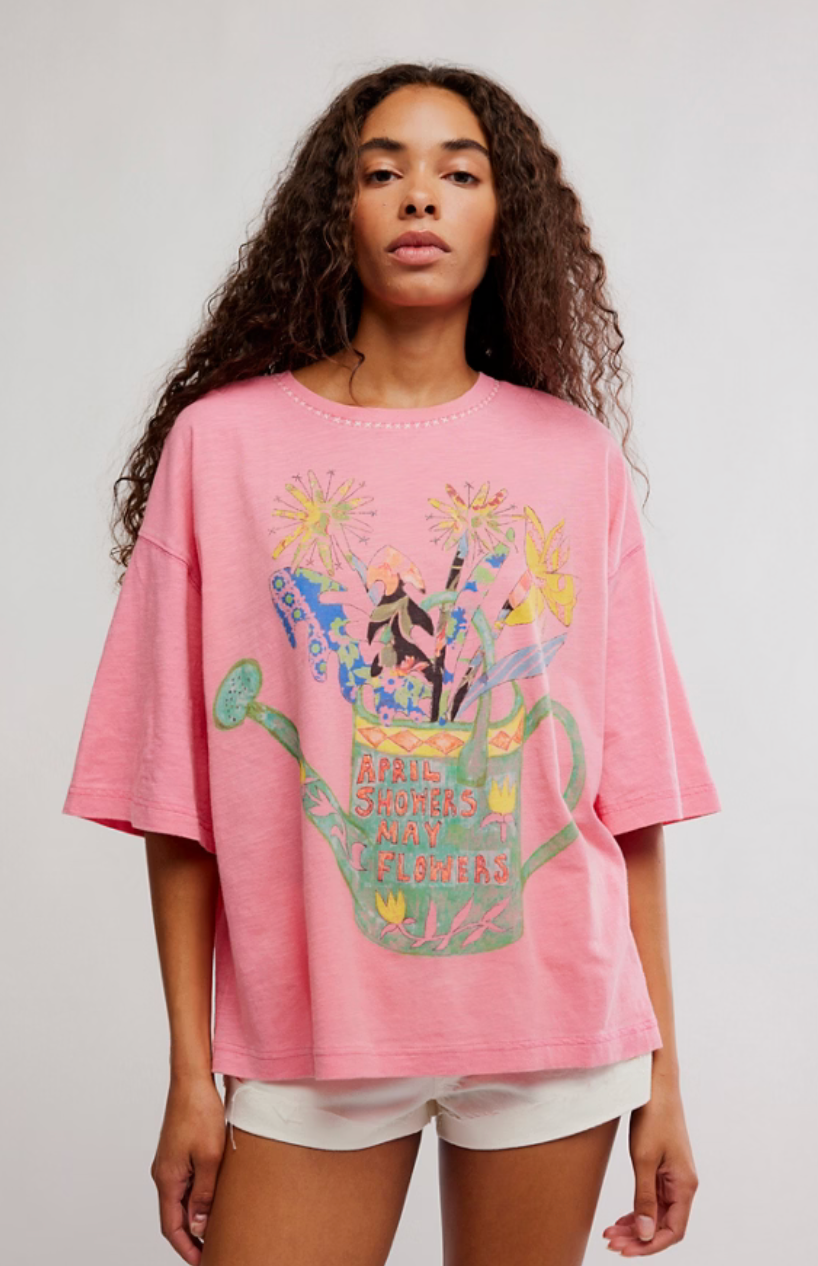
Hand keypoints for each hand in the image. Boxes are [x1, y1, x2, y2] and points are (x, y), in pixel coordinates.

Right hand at [150, 1073, 226, 1263]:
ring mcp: (170, 1162)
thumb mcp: (210, 1157)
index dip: (186, 1248)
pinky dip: (196, 1197)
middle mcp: (164, 1174)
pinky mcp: (178, 1152)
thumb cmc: (199, 1112)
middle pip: (174, 1216)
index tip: (203, 1262)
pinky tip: (213, 1199)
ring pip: (180, 1200)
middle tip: (213, 1250)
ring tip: (217, 1230)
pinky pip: (185, 1183)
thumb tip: (199, 1226)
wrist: (192, 1079)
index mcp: (167, 1179)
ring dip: (195, 1216)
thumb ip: (205, 1193)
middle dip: (191, 1237)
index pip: (171, 1227)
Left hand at [602, 1083, 698, 1255]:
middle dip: (637, 1238)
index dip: (650, 1245)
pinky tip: (621, 1219)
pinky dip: (637, 1210)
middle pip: (663, 1225)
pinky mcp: (663, 1168)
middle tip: (611, 1242)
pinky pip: (652, 1199)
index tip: (625, 1250)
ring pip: (656, 1213)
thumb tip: (644, 1234)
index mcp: (685, 1185)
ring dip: (635, 1226)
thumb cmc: (653, 1116)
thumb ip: (644, 1198)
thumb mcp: (644, 1159)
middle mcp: (682, 1184)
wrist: (655, 1084)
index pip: (673, 1231)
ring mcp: (673, 1177)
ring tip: (611, 1233)